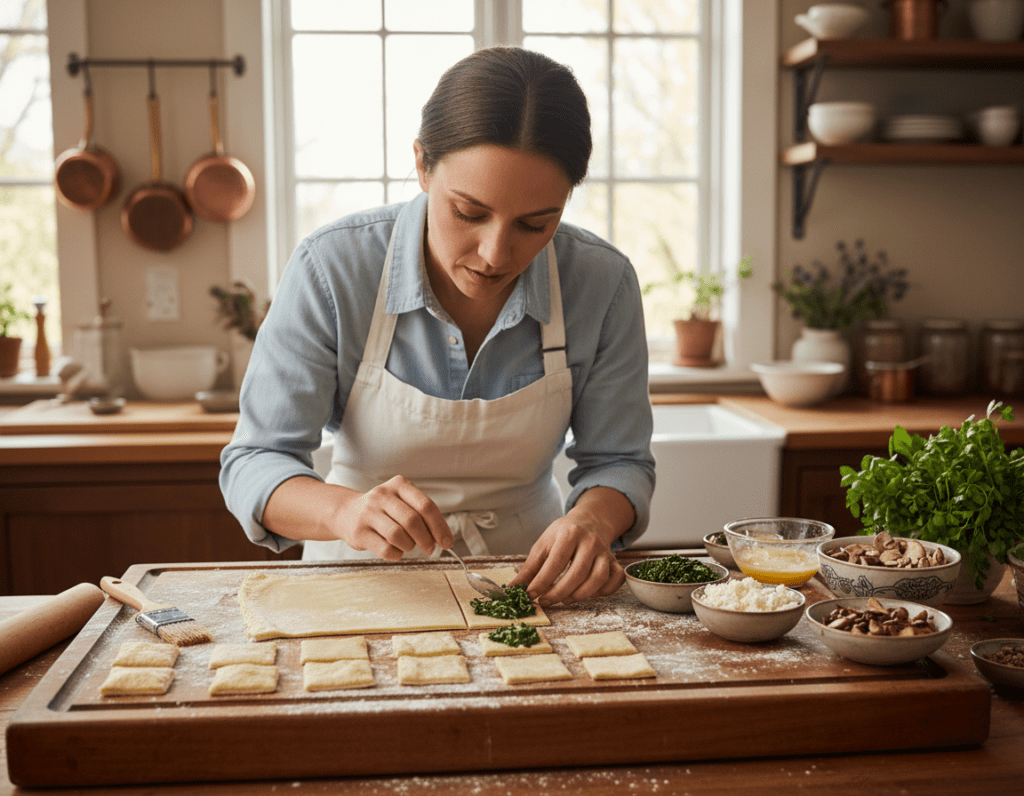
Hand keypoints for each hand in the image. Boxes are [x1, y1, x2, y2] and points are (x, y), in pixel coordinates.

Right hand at [331, 475, 453, 560]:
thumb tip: (443, 538)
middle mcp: (382, 495)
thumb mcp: (402, 502)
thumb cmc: (383, 510)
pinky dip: (396, 554)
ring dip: (409, 546)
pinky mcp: (359, 532)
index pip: (426, 505)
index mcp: (398, 485)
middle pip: (413, 521)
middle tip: (430, 548)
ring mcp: (368, 513)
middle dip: (426, 539)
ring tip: (409, 546)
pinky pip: (385, 549)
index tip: (447, 542)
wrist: (346, 512)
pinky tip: (396, 551)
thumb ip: (422, 515)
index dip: (439, 526)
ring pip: (398, 535)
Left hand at [509, 487, 633, 605]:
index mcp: (569, 534)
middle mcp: (590, 542)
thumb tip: (514, 589)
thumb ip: (530, 568)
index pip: (555, 562)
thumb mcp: (543, 544)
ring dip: (579, 595)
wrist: (589, 520)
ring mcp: (605, 552)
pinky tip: (588, 593)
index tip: (530, 595)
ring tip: (564, 599)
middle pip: (577, 573)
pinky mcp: (615, 561)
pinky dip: (604, 591)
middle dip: (558, 593)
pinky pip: (615, 580)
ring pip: (597, 579)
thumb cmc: (563, 534)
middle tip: (545, 601)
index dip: (542, 582)